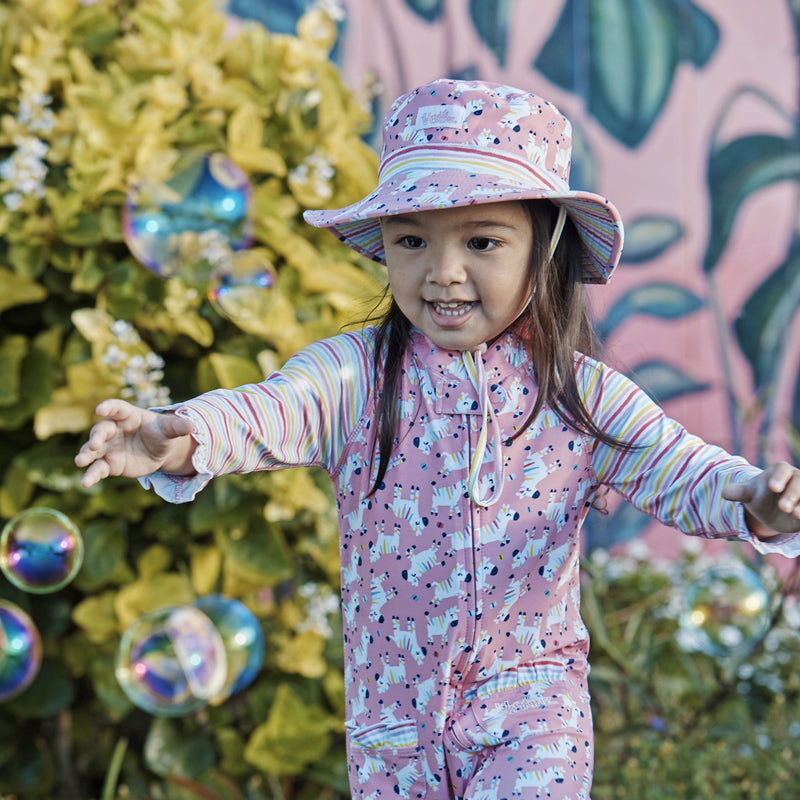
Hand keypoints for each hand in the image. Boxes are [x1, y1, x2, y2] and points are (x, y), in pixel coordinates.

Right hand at [75, 399, 195, 488]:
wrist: (160, 451)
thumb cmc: (162, 433)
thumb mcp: (171, 429)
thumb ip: (177, 426)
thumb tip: (192, 425)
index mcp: (128, 415)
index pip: (117, 408)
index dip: (108, 407)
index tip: (100, 408)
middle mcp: (114, 430)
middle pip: (101, 430)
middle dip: (96, 437)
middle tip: (93, 445)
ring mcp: (109, 447)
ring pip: (93, 450)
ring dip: (85, 455)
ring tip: (79, 461)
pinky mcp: (110, 464)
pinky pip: (98, 469)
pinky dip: (91, 475)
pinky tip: (85, 483)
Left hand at [721, 462, 799, 536]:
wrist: (772, 510)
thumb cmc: (760, 496)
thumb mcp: (749, 494)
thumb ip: (738, 492)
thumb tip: (724, 492)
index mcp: (780, 471)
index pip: (782, 470)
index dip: (779, 477)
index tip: (772, 487)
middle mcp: (797, 479)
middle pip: (798, 483)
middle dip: (792, 495)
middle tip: (783, 508)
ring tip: (796, 515)